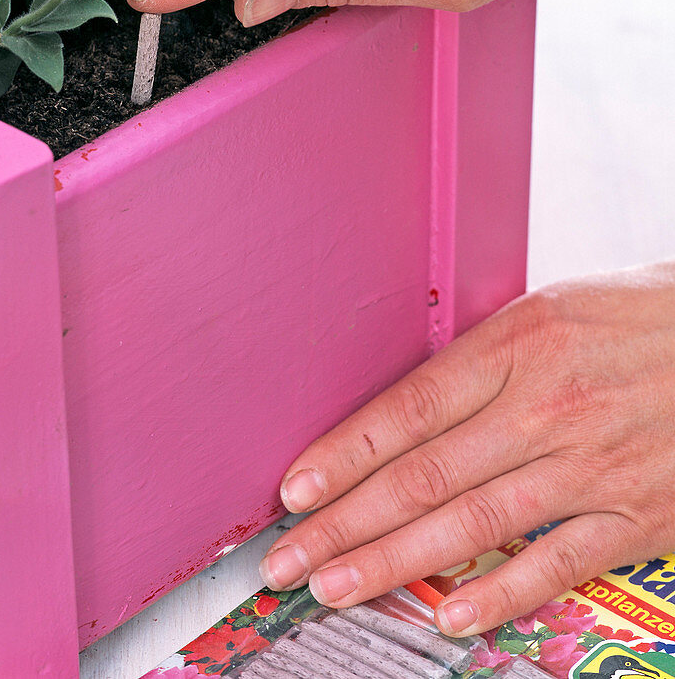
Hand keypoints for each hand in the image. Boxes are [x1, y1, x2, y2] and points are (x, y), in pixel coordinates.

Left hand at [255, 263, 674, 636]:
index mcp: (519, 344)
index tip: (296, 490)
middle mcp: (547, 405)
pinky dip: (500, 592)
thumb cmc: (637, 317)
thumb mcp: (549, 309)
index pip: (409, 409)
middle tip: (285, 558)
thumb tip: (404, 412)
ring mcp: (592, 465)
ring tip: (335, 585)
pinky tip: (449, 614)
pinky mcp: (637, 514)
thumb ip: (480, 361)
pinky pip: (557, 562)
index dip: (344, 454)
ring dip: (394, 562)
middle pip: (424, 475)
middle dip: (344, 522)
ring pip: (473, 523)